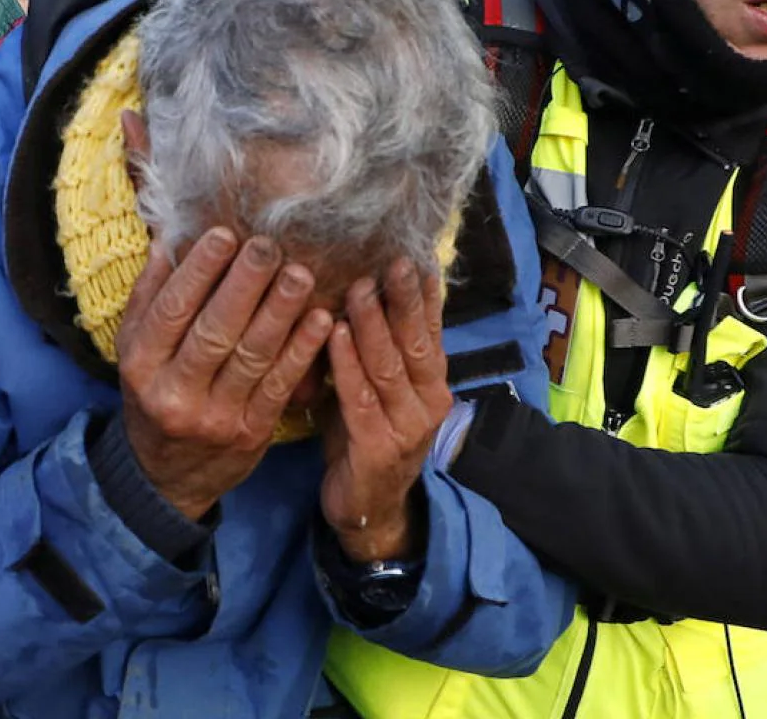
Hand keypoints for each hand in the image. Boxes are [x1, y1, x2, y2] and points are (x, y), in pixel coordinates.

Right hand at [117, 227, 334, 520]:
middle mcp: (174, 393)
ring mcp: (216, 416)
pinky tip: (322, 319)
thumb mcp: (136, 351)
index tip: (225, 234)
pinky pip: (280, 385)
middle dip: (244, 285)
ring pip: (252, 356)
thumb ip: (149, 297)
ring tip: (301, 273)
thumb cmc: (154, 395)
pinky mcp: (252, 432)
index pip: (171, 311)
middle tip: (269, 245)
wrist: (167, 477)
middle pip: (214, 332)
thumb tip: (167, 239)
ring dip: (281, 312)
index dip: (198, 272)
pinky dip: (302, 350)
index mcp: (140, 366)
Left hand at [319, 258, 452, 561]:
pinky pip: (361, 398)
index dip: (425, 294)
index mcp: (431, 383)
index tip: (416, 255)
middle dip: (403, 299)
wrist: (368, 510)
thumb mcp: (376, 389)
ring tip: (359, 287)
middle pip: (416, 341)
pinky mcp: (379, 449)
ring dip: (372, 323)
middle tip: (392, 261)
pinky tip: (334, 334)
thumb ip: (374, 350)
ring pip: (389, 365)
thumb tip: (355, 290)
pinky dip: (347, 364)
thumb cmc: (365, 438)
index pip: (432, 330)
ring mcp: (408, 427)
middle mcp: (429, 402)